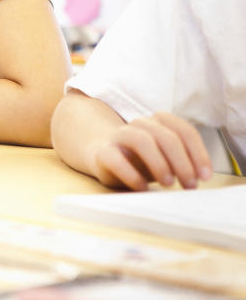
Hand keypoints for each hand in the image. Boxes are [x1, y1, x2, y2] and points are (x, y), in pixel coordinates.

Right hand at [87, 112, 212, 190]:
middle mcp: (140, 125)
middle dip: (182, 162)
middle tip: (190, 184)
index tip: (205, 177)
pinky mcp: (103, 152)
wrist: (103, 155)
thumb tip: (200, 178)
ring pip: (141, 141)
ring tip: (168, 184)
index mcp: (158, 122)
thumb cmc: (142, 159)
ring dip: (159, 164)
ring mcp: (119, 136)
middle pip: (166, 136)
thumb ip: (182, 160)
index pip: (184, 131)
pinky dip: (132, 175)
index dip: (198, 153)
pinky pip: (116, 159)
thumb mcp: (166, 157)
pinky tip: (142, 187)